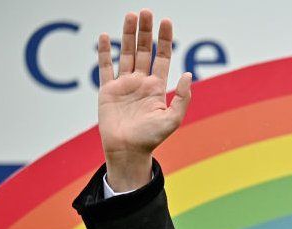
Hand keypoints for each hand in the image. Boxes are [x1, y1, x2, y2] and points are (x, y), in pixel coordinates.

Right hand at [97, 9, 191, 190]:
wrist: (127, 151)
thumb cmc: (151, 138)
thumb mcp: (172, 119)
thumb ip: (182, 98)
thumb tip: (188, 74)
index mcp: (157, 88)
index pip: (162, 57)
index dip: (164, 40)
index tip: (166, 21)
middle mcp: (141, 83)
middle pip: (144, 51)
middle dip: (145, 31)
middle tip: (146, 11)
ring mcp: (124, 85)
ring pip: (125, 54)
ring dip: (127, 35)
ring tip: (130, 15)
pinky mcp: (107, 90)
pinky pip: (105, 68)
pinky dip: (104, 52)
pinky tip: (104, 37)